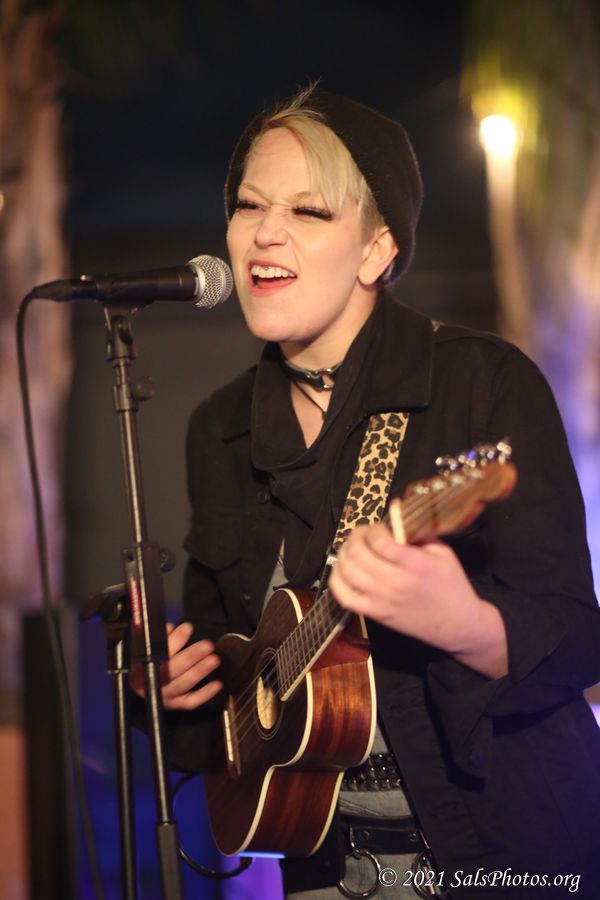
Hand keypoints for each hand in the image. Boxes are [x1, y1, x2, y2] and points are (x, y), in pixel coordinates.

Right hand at [130, 621, 222, 709]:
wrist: (144, 682)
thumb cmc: (151, 657)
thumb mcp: (152, 644)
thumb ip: (162, 636)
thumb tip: (173, 628)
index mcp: (142, 664)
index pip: (156, 652)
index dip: (173, 641)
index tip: (187, 628)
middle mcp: (151, 682)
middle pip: (170, 670)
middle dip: (190, 657)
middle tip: (207, 645)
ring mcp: (163, 696)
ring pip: (181, 685)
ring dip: (199, 672)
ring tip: (214, 660)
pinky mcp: (175, 705)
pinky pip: (190, 702)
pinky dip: (204, 694)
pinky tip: (217, 684)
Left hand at [328, 522, 507, 677]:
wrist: (458, 624)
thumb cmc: (452, 585)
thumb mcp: (443, 552)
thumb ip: (418, 532)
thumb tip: (396, 509)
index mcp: (414, 565)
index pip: (380, 541)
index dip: (373, 528)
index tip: (379, 527)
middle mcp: (394, 583)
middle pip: (358, 554)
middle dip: (355, 537)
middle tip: (362, 533)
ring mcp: (381, 600)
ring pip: (346, 572)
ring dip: (344, 553)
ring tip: (352, 547)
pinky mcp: (374, 614)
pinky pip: (343, 597)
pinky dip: (336, 580)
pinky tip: (343, 569)